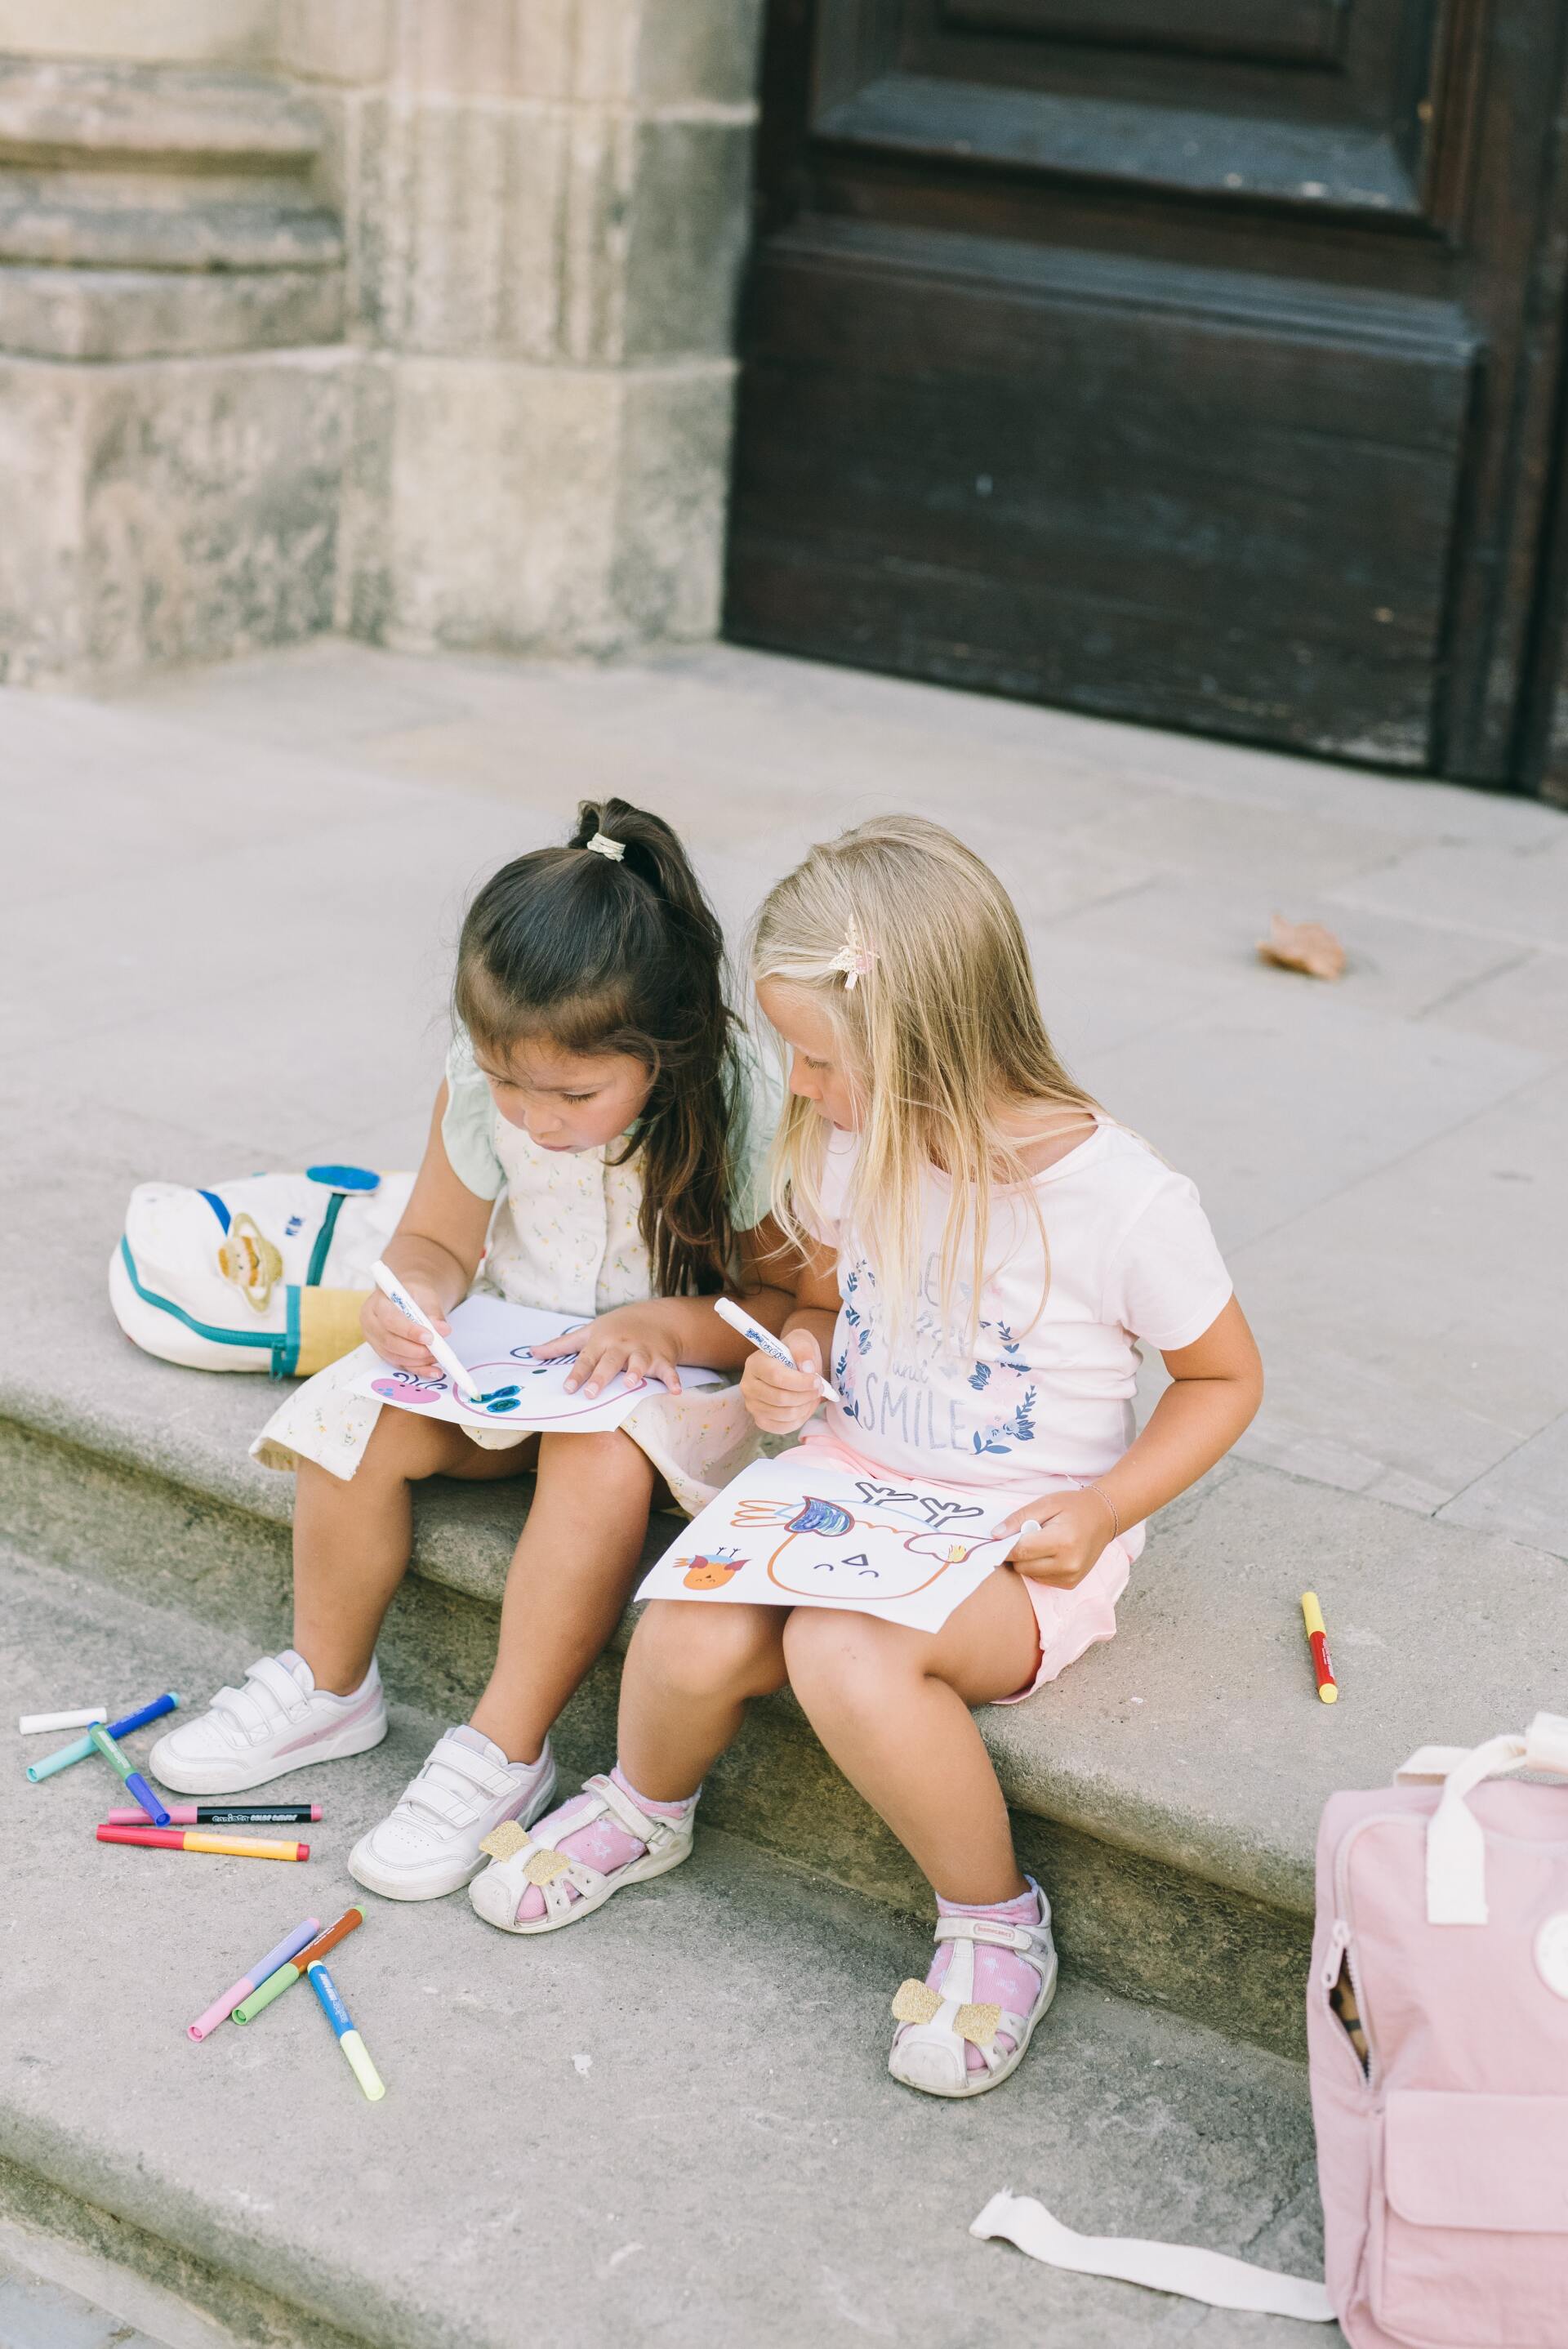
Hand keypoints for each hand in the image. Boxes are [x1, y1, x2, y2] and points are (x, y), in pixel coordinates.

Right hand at [361, 1281, 451, 1378]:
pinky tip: (433, 1370)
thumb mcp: (425, 1295)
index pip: (390, 1320)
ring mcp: (374, 1340)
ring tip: (437, 1356)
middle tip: (436, 1350)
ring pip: (393, 1356)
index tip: (430, 1337)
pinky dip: (417, 1369)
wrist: (409, 1297)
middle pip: (389, 1341)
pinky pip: (399, 1364)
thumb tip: (443, 1330)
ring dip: (417, 1360)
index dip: (409, 1331)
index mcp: (376, 1304)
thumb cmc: (414, 1293)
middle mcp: (370, 1323)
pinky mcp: (383, 1352)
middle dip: (414, 1349)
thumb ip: (433, 1312)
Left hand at [529, 1304, 681, 1396]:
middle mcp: (621, 1346)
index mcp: (602, 1341)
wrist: (658, 1317)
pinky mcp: (663, 1359)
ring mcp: (643, 1352)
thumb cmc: (617, 1327)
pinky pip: (669, 1371)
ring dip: (636, 1373)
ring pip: (639, 1363)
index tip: (568, 1388)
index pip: (586, 1358)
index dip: (577, 1373)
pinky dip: (673, 1380)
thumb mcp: (589, 1332)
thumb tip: (532, 1352)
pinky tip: (675, 1391)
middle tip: (591, 1393)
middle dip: (601, 1377)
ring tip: (631, 1383)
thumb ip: (561, 1345)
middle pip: (609, 1362)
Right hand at [741, 1328, 824, 1433]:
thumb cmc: (795, 1353)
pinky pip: (784, 1427)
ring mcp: (752, 1405)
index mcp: (754, 1364)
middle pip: (780, 1398)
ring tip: (813, 1396)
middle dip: (806, 1395)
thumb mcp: (801, 1341)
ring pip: (785, 1414)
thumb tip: (807, 1368)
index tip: (817, 1380)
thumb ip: (803, 1350)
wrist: (792, 1366)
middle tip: (819, 1388)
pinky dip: (800, 1418)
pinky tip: (805, 1406)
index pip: (776, 1377)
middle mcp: (748, 1386)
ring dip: (806, 1407)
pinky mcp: (761, 1420)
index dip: (800, 1382)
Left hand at [995, 1489, 1117, 1589]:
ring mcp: (1071, 1577)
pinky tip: (1050, 1553)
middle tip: (1028, 1535)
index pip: (1021, 1550)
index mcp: (1062, 1542)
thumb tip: (995, 1535)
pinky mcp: (1070, 1584)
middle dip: (1018, 1552)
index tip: (998, 1539)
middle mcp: (1068, 1564)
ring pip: (1029, 1574)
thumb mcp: (1046, 1503)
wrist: (1103, 1518)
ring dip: (1028, 1561)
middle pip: (1022, 1565)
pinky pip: (1040, 1579)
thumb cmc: (1074, 1507)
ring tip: (1042, 1543)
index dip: (1005, 1546)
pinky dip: (1039, 1567)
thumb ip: (1019, 1518)